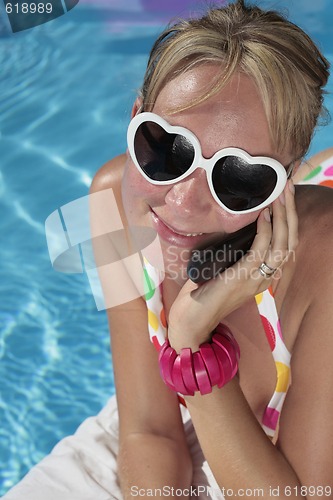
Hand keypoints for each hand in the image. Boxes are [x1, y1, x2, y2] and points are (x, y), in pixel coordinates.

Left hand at [167, 180, 297, 350]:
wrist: (191, 322)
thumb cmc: (202, 294)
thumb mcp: (222, 270)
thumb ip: (233, 254)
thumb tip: (232, 230)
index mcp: (262, 277)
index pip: (285, 246)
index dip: (289, 222)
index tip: (284, 199)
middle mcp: (264, 279)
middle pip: (289, 242)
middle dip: (291, 213)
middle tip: (287, 188)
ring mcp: (255, 280)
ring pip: (281, 245)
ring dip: (283, 218)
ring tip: (280, 196)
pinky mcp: (241, 278)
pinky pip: (261, 251)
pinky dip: (265, 231)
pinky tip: (264, 215)